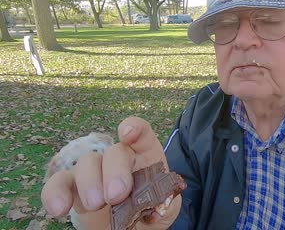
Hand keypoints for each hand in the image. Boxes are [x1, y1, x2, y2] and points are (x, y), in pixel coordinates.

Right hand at [41, 117, 181, 229]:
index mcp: (144, 156)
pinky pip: (58, 183)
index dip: (134, 128)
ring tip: (95, 204)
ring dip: (89, 183)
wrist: (130, 228)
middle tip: (116, 195)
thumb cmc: (149, 211)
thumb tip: (156, 207)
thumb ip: (163, 201)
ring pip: (86, 163)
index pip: (140, 133)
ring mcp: (93, 172)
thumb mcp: (165, 206)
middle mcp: (118, 159)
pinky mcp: (73, 189)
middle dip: (114, 171)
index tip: (129, 133)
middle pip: (114, 152)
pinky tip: (59, 208)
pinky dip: (55, 193)